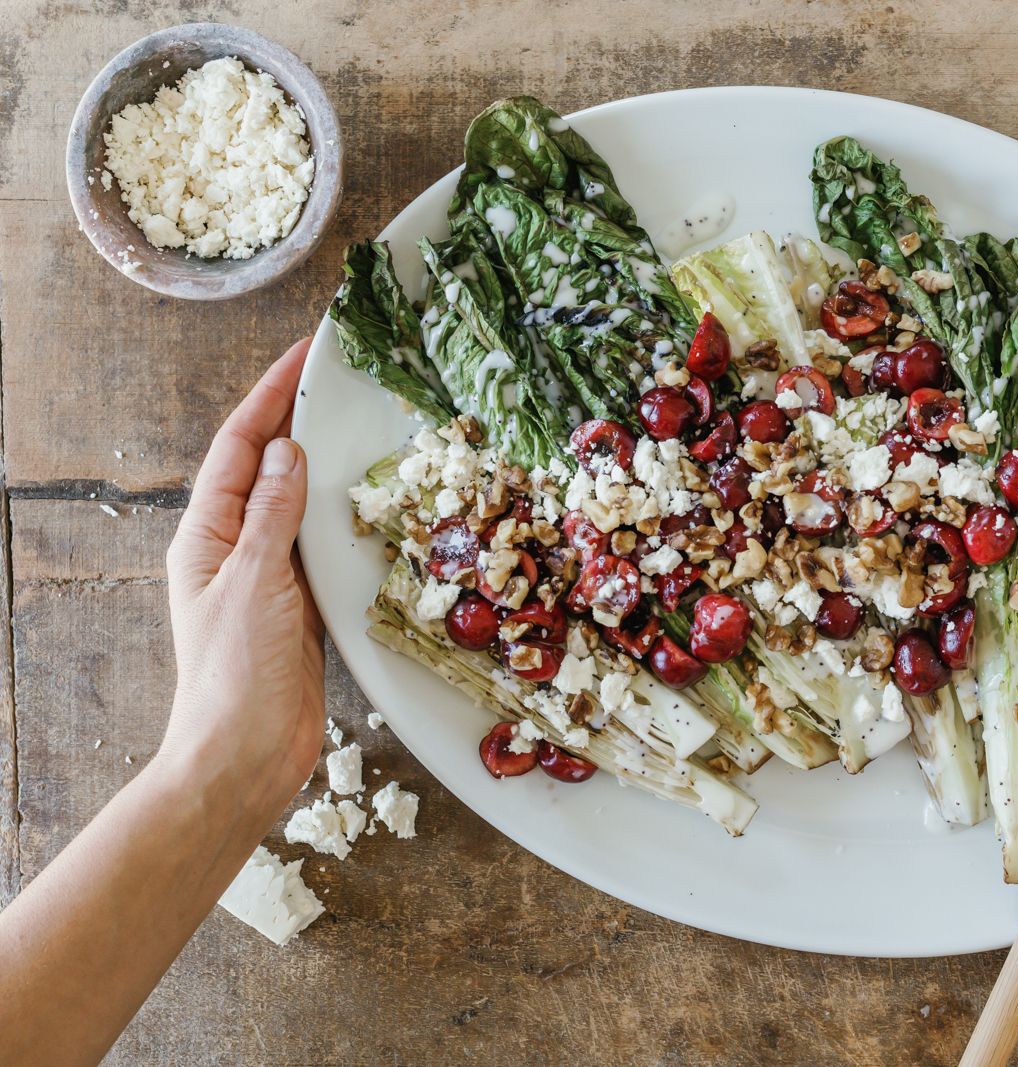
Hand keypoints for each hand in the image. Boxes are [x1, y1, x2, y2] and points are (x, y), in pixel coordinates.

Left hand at [159, 339, 325, 815]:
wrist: (245, 758)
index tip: (307, 355)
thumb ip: (273, 514)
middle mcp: (235, 547)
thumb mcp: (253, 582)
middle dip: (302, 420)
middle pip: (270, 466)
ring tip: (371, 429)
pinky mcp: (302, 606)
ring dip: (331, 466)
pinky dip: (349, 518)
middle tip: (348, 380)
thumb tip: (288, 450)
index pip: (239, 446)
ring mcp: (269, 577)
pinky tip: (379, 504)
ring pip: (302, 504)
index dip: (272, 396)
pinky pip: (325, 546)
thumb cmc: (235, 676)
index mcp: (207, 535)